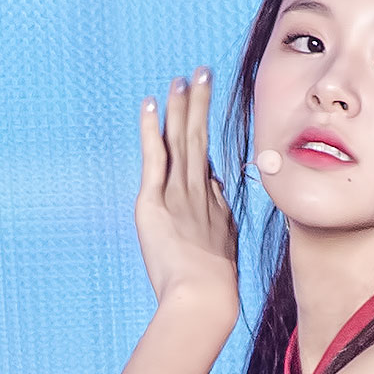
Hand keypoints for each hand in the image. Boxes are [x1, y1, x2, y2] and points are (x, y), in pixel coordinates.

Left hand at [136, 69, 238, 317]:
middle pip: (200, 141)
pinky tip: (152, 104)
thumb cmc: (212, 299)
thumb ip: (216, 242)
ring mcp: (180, 196)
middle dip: (201, 105)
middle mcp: (201, 197)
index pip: (207, 170)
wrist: (204, 300)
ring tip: (183, 78)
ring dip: (182, 107)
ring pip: (182, 141)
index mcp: (216, 213)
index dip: (204, 141)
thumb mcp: (220, 268)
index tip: (200, 117)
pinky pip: (154, 157)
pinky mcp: (155, 201)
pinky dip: (152, 129)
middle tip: (203, 73)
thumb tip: (217, 223)